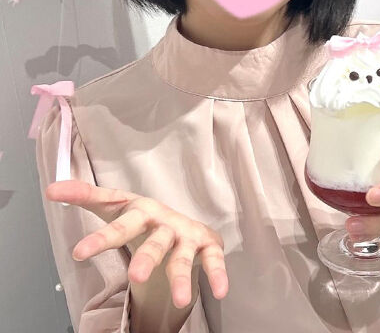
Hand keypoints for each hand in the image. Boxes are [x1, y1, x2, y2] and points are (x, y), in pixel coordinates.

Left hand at [46, 180, 228, 308]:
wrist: (181, 226)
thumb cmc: (142, 219)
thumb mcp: (116, 208)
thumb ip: (86, 197)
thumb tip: (50, 189)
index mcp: (140, 211)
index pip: (119, 224)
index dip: (101, 238)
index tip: (79, 252)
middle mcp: (164, 221)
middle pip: (154, 240)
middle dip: (147, 257)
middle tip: (135, 276)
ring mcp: (186, 234)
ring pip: (182, 255)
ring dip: (181, 275)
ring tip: (179, 300)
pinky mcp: (207, 245)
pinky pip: (213, 260)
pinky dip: (218, 274)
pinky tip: (220, 291)